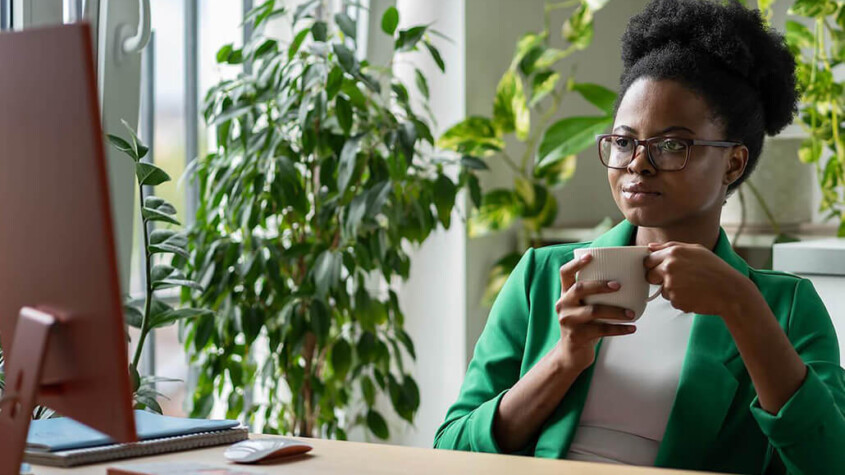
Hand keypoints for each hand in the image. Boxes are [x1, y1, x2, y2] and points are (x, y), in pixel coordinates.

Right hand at [554, 253, 637, 373]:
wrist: (571, 354)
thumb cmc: (584, 325)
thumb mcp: (582, 307)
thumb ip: (594, 295)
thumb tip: (626, 279)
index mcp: (565, 294)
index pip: (565, 273)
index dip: (576, 263)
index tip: (591, 256)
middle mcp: (563, 305)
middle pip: (579, 288)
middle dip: (600, 285)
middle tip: (619, 285)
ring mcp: (568, 321)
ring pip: (592, 311)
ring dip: (615, 311)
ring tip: (632, 313)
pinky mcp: (576, 336)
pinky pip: (601, 330)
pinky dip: (619, 329)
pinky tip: (632, 328)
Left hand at [644, 241, 751, 316]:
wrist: (730, 291)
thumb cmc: (716, 269)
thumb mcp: (696, 249)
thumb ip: (670, 246)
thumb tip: (650, 247)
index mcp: (673, 253)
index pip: (648, 260)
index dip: (653, 265)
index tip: (659, 268)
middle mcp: (669, 268)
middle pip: (650, 276)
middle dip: (658, 279)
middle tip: (678, 279)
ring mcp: (671, 285)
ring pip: (662, 290)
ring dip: (672, 290)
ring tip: (691, 286)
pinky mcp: (676, 300)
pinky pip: (672, 301)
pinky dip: (681, 300)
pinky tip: (694, 294)